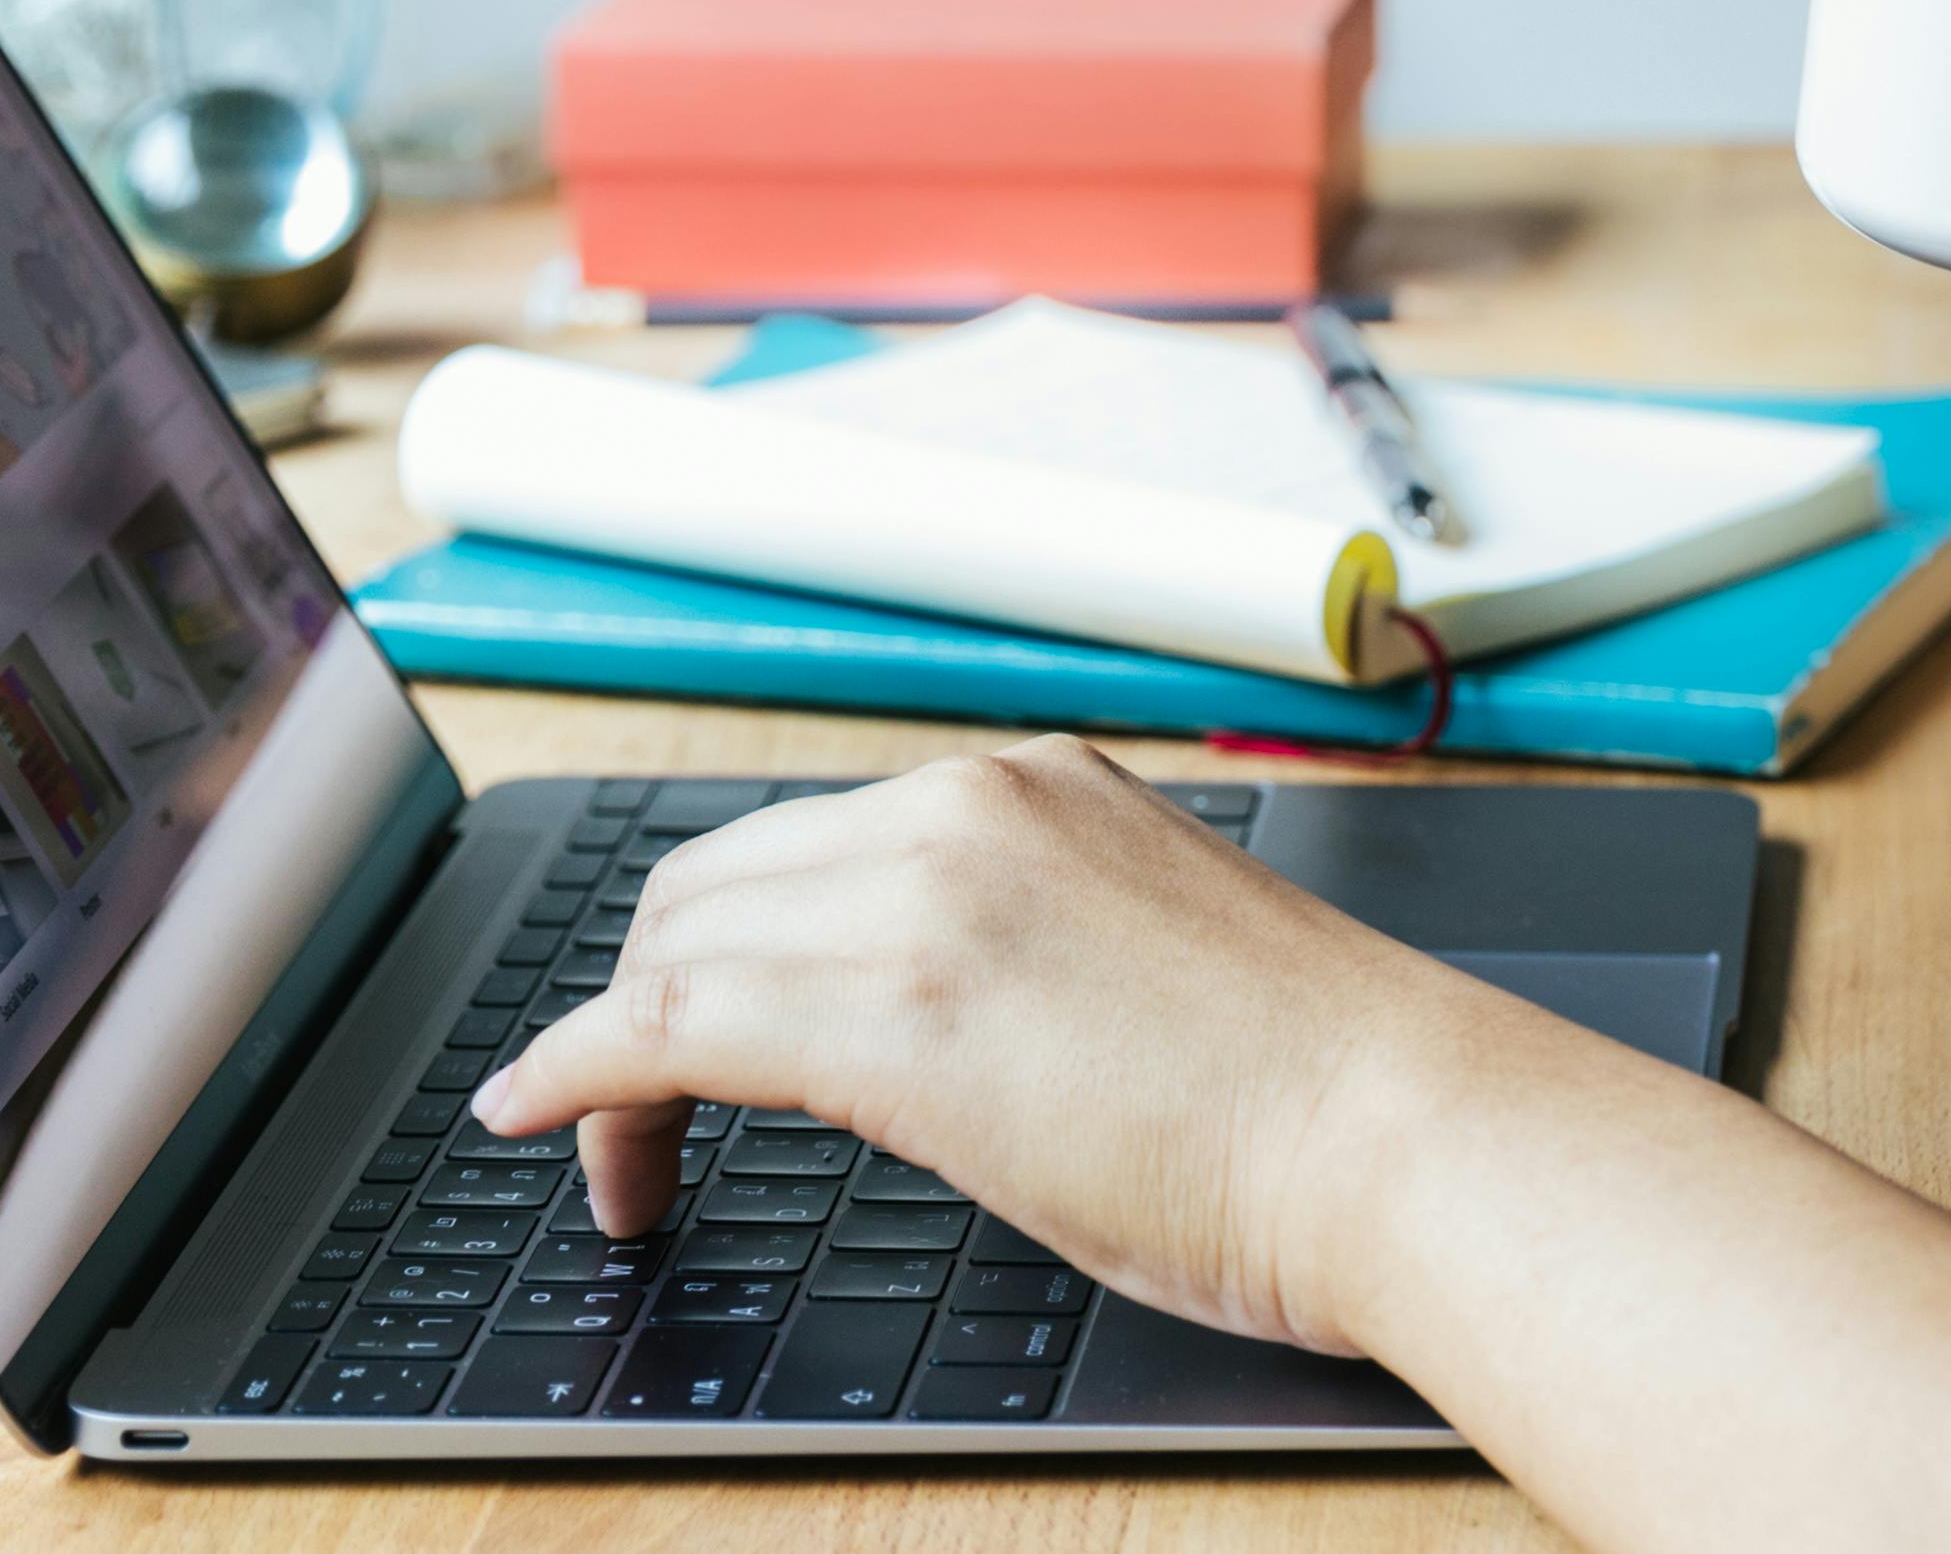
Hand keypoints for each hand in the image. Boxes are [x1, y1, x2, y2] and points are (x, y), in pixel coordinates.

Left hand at [468, 738, 1561, 1353]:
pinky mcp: (899, 1013)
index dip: (715, 945)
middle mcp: (969, 809)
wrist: (1408, 1136)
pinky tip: (542, 1119)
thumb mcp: (1142, 959)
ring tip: (624, 1163)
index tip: (685, 1028)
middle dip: (651, 996)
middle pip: (715, 881)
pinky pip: (670, 1026)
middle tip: (642, 1116)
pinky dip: (580, 1071)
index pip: (805, 844)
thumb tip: (914, 1025)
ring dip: (620, 1055)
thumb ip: (1017, 952)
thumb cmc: (1320, 1094)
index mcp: (1035, 786)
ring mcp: (928, 897)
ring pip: (680, 947)